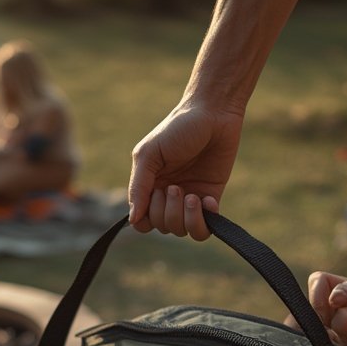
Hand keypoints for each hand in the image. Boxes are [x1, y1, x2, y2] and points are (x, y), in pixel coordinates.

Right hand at [128, 102, 244, 239]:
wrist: (214, 114)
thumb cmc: (178, 128)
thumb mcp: (149, 154)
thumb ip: (138, 187)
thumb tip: (132, 220)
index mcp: (150, 186)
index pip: (143, 222)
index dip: (148, 218)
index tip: (157, 193)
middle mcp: (168, 197)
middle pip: (163, 227)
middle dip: (168, 212)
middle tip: (176, 186)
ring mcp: (190, 199)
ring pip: (182, 231)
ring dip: (186, 217)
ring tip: (192, 196)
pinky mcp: (210, 199)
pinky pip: (204, 228)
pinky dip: (204, 220)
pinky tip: (207, 200)